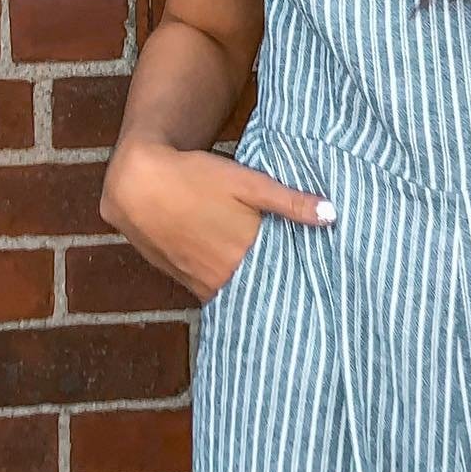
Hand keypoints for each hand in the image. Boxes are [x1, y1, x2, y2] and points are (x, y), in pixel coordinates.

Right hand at [99, 140, 334, 302]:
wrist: (138, 181)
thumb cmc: (196, 178)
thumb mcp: (249, 183)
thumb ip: (290, 203)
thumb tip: (332, 215)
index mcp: (242, 259)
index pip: (280, 284)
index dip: (297, 282)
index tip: (316, 283)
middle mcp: (219, 279)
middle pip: (256, 292)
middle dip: (275, 288)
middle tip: (298, 284)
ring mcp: (196, 282)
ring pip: (232, 293)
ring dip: (249, 287)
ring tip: (270, 278)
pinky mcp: (180, 278)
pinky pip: (211, 290)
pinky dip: (226, 284)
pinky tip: (235, 270)